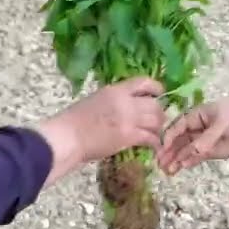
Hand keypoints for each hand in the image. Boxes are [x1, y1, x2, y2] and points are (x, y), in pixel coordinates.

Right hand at [37, 77, 165, 171]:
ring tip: (156, 133)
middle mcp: (126, 102)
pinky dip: (155, 142)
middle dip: (159, 112)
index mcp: (115, 90)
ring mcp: (129, 119)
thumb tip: (126, 106)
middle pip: (154, 104)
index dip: (156, 87)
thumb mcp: (96, 100)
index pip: (143, 82)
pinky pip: (150, 138)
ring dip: (158, 127)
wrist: (68, 137)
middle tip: (157, 120)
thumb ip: (114, 100)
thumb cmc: (74, 120)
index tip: (160, 93)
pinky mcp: (129, 137)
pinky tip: (154, 146)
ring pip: (156, 120)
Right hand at [157, 98, 228, 174]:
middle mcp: (195, 129)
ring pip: (184, 151)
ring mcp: (201, 141)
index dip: (169, 137)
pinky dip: (187, 163)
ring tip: (166, 170)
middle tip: (159, 163)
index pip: (178, 126)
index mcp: (195, 116)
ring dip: (175, 160)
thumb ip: (208, 138)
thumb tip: (194, 151)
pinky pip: (194, 157)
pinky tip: (179, 168)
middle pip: (178, 141)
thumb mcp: (223, 124)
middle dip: (168, 152)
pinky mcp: (209, 152)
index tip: (163, 148)